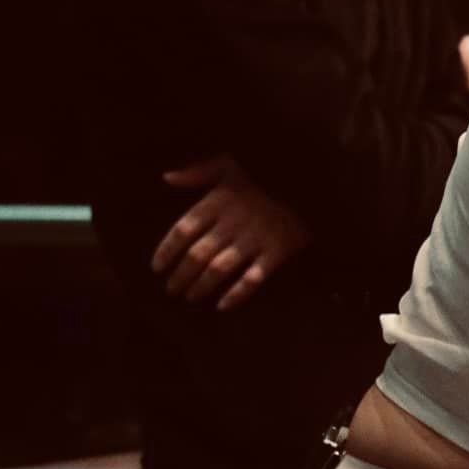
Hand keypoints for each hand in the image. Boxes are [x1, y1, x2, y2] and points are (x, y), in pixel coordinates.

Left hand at [153, 155, 311, 310]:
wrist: (311, 179)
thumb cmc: (267, 171)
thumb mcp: (231, 162)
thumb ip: (199, 170)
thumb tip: (167, 176)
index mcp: (218, 201)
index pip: (183, 230)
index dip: (166, 251)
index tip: (157, 268)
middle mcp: (232, 222)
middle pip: (197, 255)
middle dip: (180, 276)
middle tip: (172, 290)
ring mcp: (255, 238)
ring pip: (219, 269)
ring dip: (201, 286)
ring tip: (191, 298)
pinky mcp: (277, 251)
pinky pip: (253, 278)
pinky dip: (237, 294)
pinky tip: (223, 306)